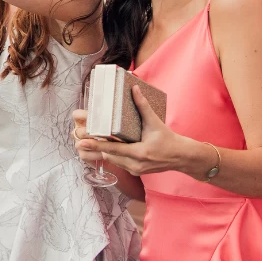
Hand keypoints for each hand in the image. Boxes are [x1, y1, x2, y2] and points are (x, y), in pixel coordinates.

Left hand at [73, 87, 201, 177]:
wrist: (181, 157)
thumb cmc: (169, 139)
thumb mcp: (155, 123)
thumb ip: (143, 106)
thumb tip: (134, 88)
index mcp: (140, 152)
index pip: (113, 149)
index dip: (96, 144)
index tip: (82, 141)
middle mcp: (135, 164)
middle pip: (109, 155)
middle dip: (95, 147)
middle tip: (80, 139)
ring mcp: (135, 170)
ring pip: (112, 160)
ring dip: (102, 151)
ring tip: (88, 143)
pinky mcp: (136, 171)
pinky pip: (119, 164)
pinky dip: (112, 156)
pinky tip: (105, 149)